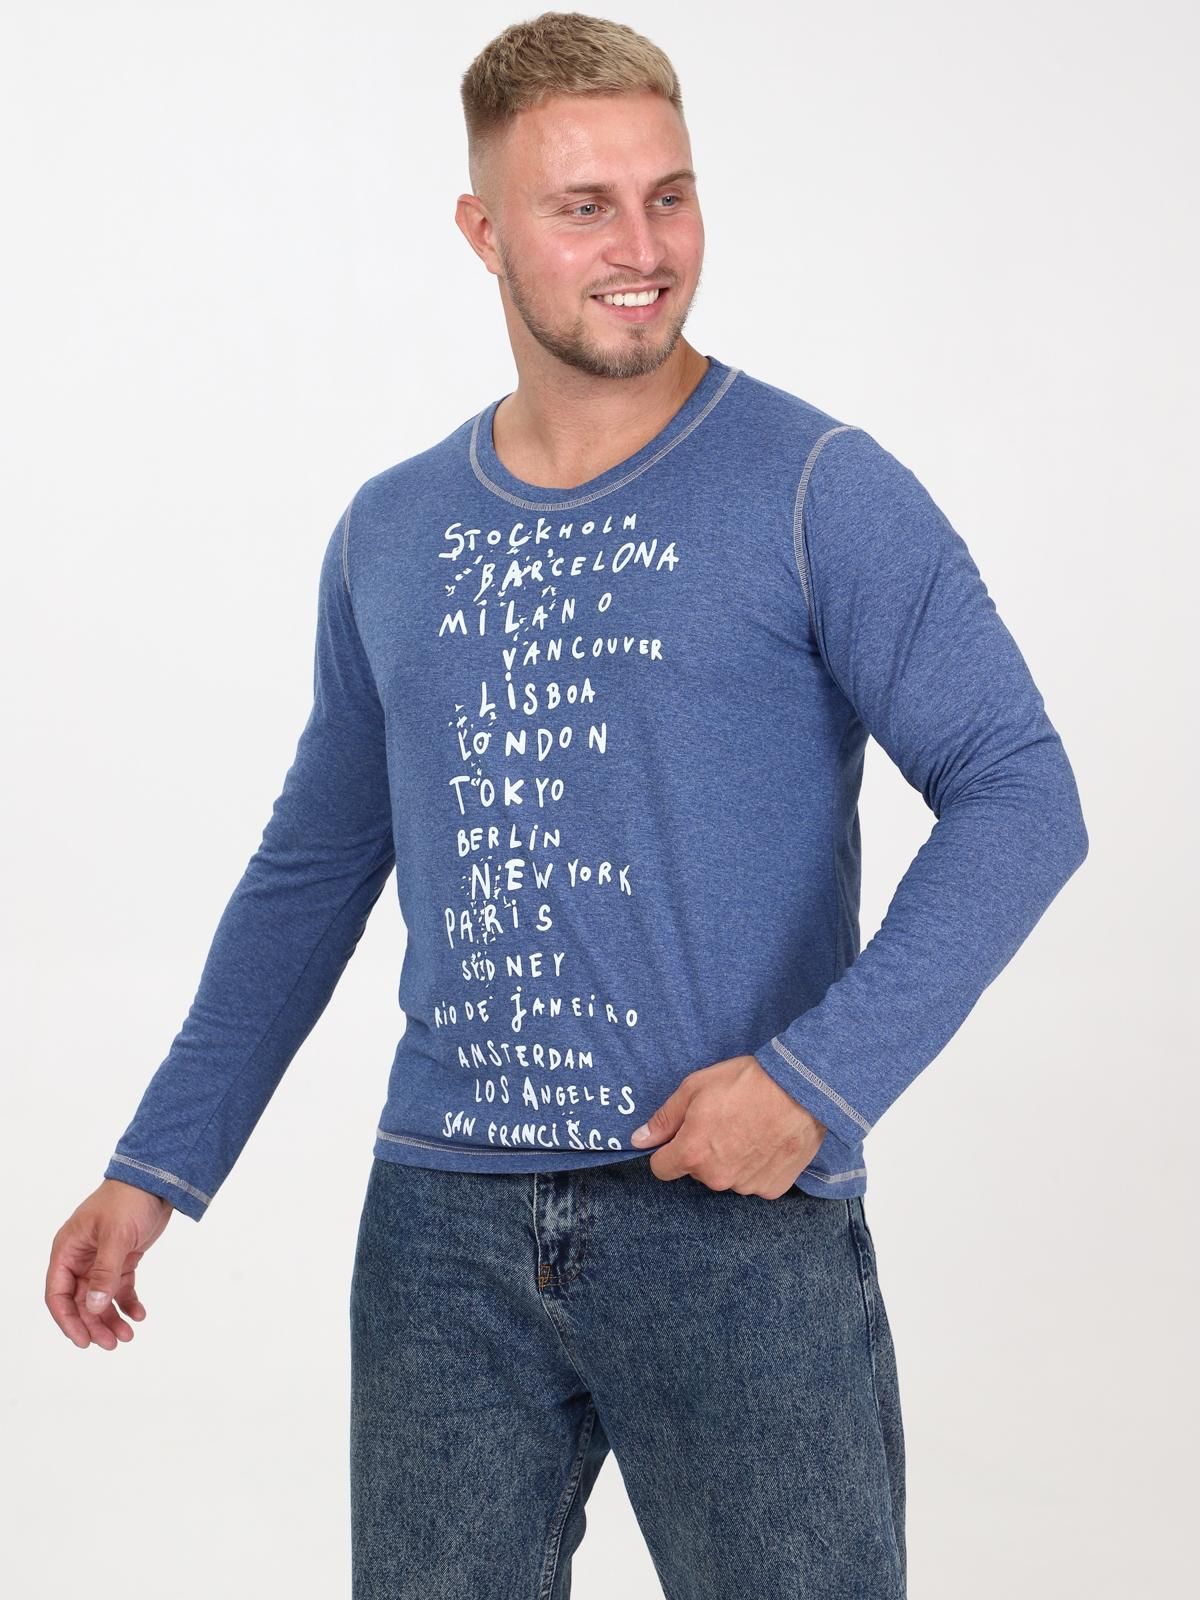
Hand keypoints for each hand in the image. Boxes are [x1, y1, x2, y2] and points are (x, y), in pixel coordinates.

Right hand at [45, 1179, 173, 1349]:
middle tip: (112, 1343)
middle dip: (94, 1324)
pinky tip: (139, 1314)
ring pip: (100, 1298)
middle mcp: (81, 1258)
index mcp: (68, 1250)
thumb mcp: (115, 1236)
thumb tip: (94, 1307)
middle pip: (80, 1302)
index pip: (58, 1294)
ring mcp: (101, 1260)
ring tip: (127, 1335)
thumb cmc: (128, 1200)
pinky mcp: (122, 1259)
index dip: (68, 1320)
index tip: (83, 1341)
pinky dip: (128, 1302)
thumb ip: (104, 1273)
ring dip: (111, 1318)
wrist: (157, 1180)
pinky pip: (120, 1288)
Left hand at [630, 1054, 827, 1198]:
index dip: (669, 1149)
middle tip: (724, 1122)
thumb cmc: (746, 1083)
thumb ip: (664, 1119)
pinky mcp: (772, 1188)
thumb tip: (638, 1140)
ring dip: (731, 1160)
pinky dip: (757, 1167)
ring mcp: (746, 1186)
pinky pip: (754, 1181)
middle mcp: (716, 1178)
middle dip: (703, 1152)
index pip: (661, 1168)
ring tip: (749, 1128)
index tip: (684, 1134)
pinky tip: (767, 1141)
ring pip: (726, 1177)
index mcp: (692, 1154)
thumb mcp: (694, 1088)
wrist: (801, 1089)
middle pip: (696, 1172)